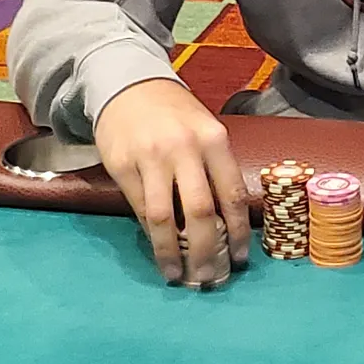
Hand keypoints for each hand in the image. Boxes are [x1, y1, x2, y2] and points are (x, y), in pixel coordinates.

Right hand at [93, 79, 250, 284]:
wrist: (129, 86)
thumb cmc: (175, 115)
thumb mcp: (204, 130)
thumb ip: (216, 168)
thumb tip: (228, 223)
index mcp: (213, 139)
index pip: (232, 193)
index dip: (239, 231)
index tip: (241, 258)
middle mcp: (184, 148)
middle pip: (200, 211)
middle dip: (207, 250)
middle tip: (209, 277)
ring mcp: (150, 157)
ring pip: (164, 218)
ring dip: (173, 253)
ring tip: (179, 274)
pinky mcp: (122, 166)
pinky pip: (140, 209)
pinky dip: (151, 236)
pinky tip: (160, 250)